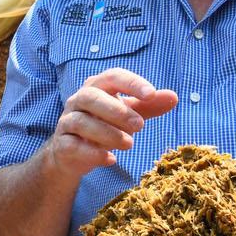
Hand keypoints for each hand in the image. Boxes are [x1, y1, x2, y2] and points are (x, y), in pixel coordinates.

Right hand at [46, 68, 177, 178]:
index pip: (113, 77)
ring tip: (129, 144)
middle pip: (91, 97)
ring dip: (107, 133)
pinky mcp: (62, 144)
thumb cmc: (104, 125)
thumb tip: (173, 97)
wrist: (72, 152)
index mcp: (97, 87)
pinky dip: (92, 153)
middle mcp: (78, 101)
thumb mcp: (128, 114)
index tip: (151, 94)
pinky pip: (73, 145)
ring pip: (81, 122)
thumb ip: (148, 106)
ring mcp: (67, 122)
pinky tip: (110, 159)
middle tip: (140, 125)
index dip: (131, 83)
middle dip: (116, 111)